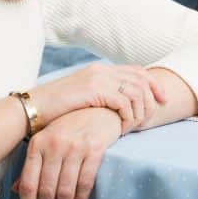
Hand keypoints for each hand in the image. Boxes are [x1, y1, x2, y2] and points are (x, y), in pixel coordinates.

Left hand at [15, 107, 119, 198]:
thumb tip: (16, 191)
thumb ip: (33, 165)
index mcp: (37, 143)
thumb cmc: (70, 127)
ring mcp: (75, 146)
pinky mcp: (94, 149)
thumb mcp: (47, 141)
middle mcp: (54, 144)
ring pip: (65, 191)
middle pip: (46, 191)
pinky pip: (84, 183)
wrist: (99, 108)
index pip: (29, 184)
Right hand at [31, 63, 166, 134]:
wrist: (34, 108)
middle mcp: (102, 70)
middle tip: (153, 117)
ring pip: (136, 91)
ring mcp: (98, 78)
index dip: (154, 84)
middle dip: (153, 98)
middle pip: (141, 79)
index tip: (163, 100)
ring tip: (134, 126)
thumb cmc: (57, 110)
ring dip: (140, 111)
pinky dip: (128, 116)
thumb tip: (122, 109)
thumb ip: (102, 98)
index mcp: (101, 70)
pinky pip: (124, 102)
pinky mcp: (94, 90)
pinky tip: (123, 128)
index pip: (137, 71)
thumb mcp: (84, 100)